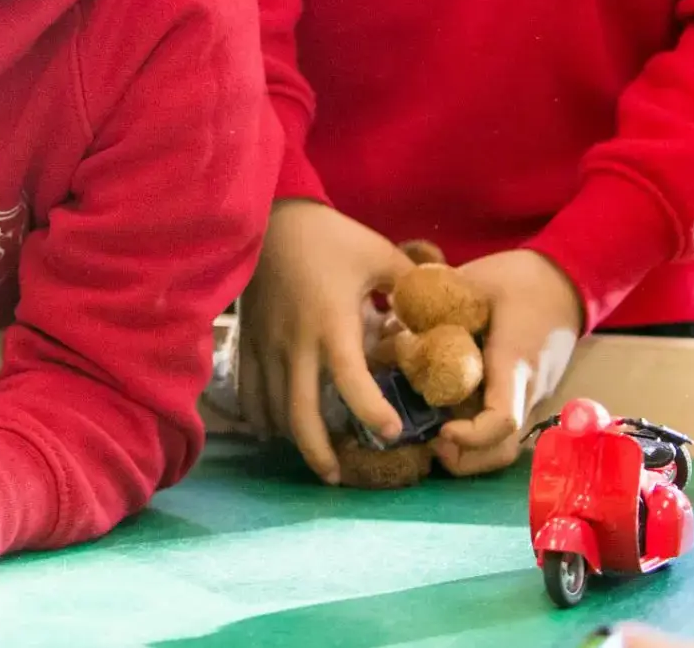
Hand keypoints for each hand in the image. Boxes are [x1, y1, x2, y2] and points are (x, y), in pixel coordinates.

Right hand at [240, 199, 415, 481]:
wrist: (271, 217)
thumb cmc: (330, 237)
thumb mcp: (379, 255)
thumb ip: (413, 288)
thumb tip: (445, 314)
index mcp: (332, 323)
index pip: (350, 379)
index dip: (372, 412)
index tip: (393, 433)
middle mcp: (296, 343)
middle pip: (299, 413)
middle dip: (318, 451)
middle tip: (337, 476)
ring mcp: (266, 345)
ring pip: (272, 408)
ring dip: (293, 437)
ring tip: (315, 455)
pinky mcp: (248, 340)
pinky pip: (250, 390)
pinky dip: (262, 415)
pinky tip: (276, 428)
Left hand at [433, 248, 582, 474]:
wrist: (566, 281)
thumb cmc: (518, 279)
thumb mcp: (472, 281)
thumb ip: (431, 306)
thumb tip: (387, 325)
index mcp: (514, 362)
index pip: (502, 420)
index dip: (470, 437)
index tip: (441, 431)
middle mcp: (527, 390)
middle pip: (501, 450)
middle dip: (463, 458)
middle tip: (426, 440)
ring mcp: (531, 397)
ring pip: (503, 446)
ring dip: (468, 450)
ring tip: (432, 430)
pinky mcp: (528, 396)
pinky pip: (504, 429)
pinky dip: (476, 433)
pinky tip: (448, 411)